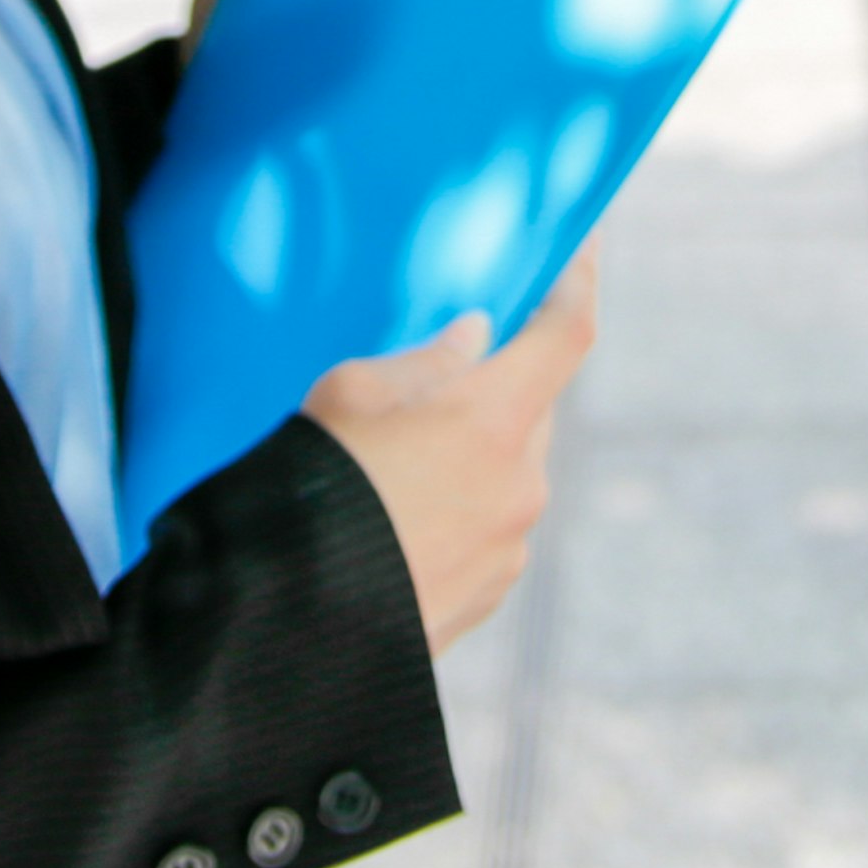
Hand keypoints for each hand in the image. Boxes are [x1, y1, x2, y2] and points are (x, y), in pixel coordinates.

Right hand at [303, 254, 599, 654]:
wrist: (284, 622)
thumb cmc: (310, 489)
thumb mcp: (350, 394)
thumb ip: (425, 361)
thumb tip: (475, 342)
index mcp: (494, 421)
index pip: (569, 333)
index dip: (580, 282)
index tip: (582, 246)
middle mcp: (521, 484)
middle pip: (533, 407)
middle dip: (498, 384)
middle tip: (438, 377)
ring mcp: (511, 546)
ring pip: (510, 469)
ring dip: (474, 452)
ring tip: (393, 462)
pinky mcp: (490, 593)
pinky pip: (491, 526)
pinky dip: (461, 506)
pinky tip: (394, 518)